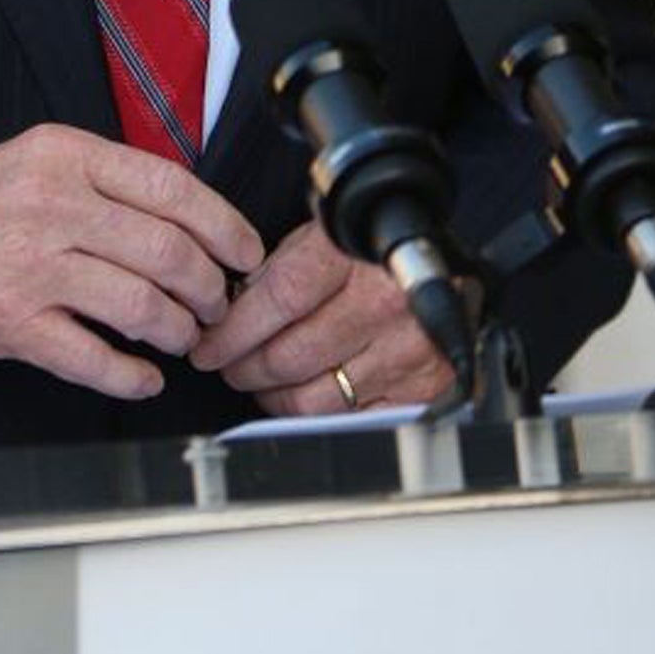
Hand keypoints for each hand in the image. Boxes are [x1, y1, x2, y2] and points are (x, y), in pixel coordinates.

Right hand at [0, 124, 263, 400]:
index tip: (246, 251)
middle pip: (167, 251)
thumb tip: (192, 215)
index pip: (172, 188)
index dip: (224, 225)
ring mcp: (33, 268)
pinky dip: (133, 376)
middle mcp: (53, 207)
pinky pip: (94, 359)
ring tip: (184, 336)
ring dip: (179, 331)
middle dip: (209, 287)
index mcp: (67, 157)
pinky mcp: (14, 324)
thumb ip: (110, 178)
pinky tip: (145, 377)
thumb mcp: (43, 158)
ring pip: (141, 306)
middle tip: (216, 302)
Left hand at [189, 218, 451, 415]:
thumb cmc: (377, 245)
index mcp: (352, 255)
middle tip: (228, 367)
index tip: (208, 346)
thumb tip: (228, 311)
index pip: (277, 301)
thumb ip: (278, 269)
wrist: (445, 261)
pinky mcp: (424, 385)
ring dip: (273, 397)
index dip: (232, 331)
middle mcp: (383, 303)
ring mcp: (406, 349)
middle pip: (290, 356)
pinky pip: (353, 419)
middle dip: (244, 368)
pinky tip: (300, 398)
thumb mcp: (322, 234)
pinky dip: (317, 415)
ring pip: (315, 398)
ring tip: (260, 383)